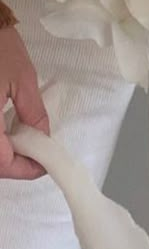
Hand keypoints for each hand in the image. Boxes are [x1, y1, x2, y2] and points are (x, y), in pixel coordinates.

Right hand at [0, 27, 48, 179]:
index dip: (23, 169)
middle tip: (36, 156)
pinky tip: (7, 131)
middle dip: (12, 163)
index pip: (1, 162)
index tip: (44, 165)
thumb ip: (33, 112)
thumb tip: (42, 137)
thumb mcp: (23, 79)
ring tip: (24, 143)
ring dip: (2, 154)